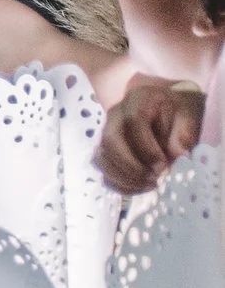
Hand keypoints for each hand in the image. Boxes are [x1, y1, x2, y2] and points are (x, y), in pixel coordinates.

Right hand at [98, 73, 209, 196]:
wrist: (165, 111)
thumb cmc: (176, 114)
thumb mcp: (187, 117)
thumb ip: (183, 133)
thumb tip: (179, 155)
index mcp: (138, 100)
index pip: (133, 121)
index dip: (146, 147)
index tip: (164, 166)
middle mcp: (115, 114)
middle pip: (110, 140)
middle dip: (131, 166)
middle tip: (154, 179)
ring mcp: (105, 132)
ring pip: (102, 157)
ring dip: (124, 178)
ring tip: (150, 185)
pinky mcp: (105, 150)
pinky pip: (103, 170)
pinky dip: (119, 184)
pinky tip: (141, 188)